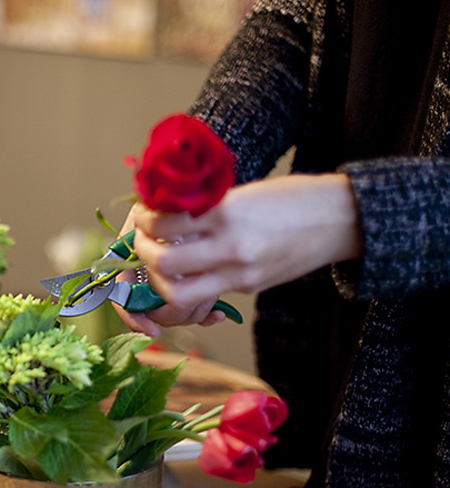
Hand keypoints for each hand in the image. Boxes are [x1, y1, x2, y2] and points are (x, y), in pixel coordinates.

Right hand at [113, 204, 227, 336]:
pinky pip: (195, 307)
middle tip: (199, 306)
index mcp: (131, 254)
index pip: (122, 296)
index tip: (152, 329)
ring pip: (174, 311)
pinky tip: (218, 313)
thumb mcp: (159, 211)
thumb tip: (154, 268)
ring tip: (212, 298)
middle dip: (174, 315)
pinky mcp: (193, 281)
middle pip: (151, 310)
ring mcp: (169, 277)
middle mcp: (147, 269)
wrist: (205, 187)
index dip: (133, 317)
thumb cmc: (178, 196)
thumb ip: (150, 236)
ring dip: (193, 311)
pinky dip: (206, 314)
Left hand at [126, 173, 361, 323]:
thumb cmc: (296, 197)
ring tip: (160, 262)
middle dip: (144, 253)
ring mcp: (241, 274)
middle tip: (142, 241)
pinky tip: (188, 269)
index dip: (146, 221)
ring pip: (180, 294)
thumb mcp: (246, 192)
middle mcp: (232, 248)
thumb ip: (208, 207)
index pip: (166, 223)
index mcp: (229, 213)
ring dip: (161, 280)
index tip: (143, 214)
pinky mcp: (250, 288)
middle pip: (165, 263)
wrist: (345, 220)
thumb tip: (166, 214)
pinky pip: (206, 293)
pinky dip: (189, 284)